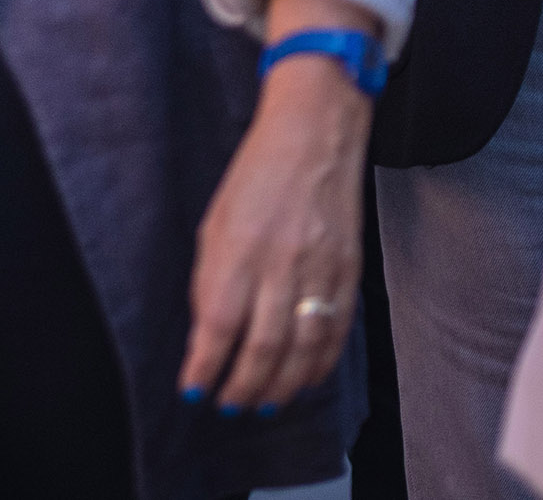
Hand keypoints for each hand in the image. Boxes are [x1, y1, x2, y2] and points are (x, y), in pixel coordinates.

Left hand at [181, 54, 371, 413]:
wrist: (316, 137)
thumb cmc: (255, 177)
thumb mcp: (215, 221)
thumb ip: (212, 277)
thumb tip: (209, 333)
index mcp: (238, 248)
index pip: (220, 324)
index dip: (205, 365)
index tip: (193, 390)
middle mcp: (280, 264)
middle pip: (264, 347)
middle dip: (244, 387)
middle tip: (229, 406)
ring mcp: (320, 271)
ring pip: (303, 349)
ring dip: (280, 385)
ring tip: (263, 404)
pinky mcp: (349, 273)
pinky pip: (335, 333)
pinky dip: (318, 365)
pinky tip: (302, 380)